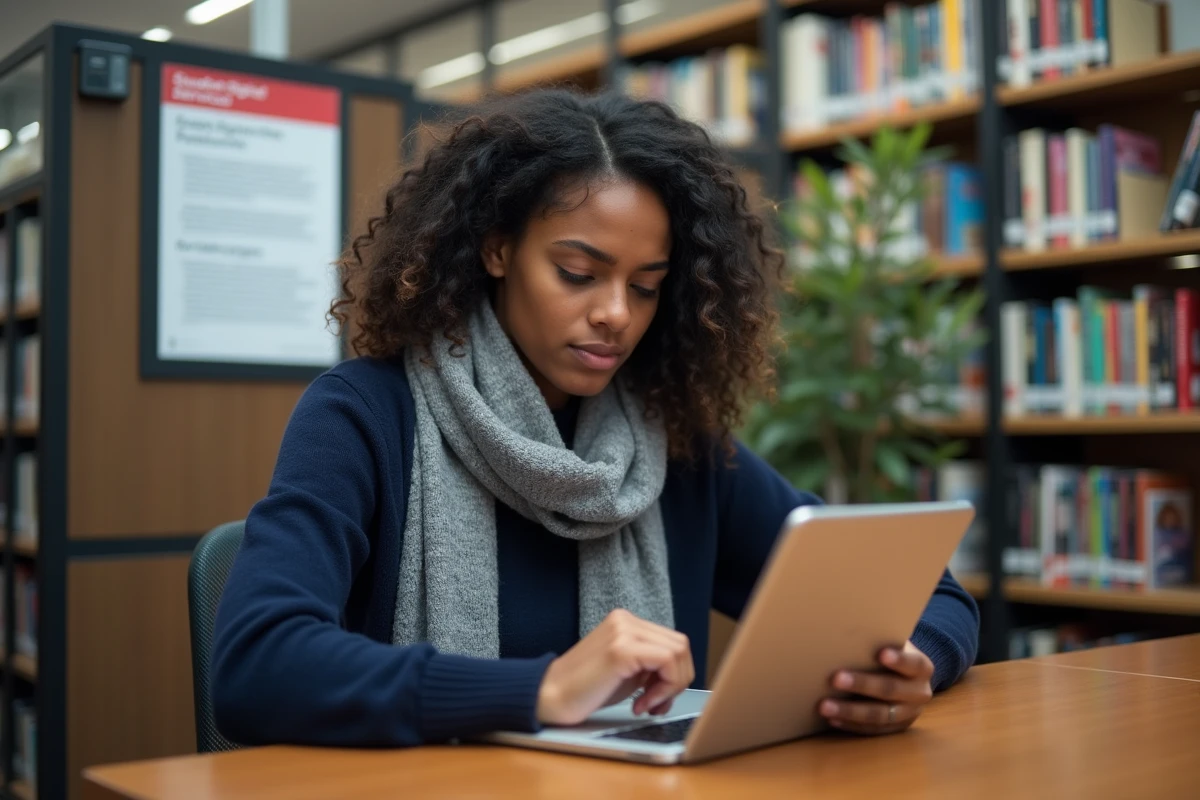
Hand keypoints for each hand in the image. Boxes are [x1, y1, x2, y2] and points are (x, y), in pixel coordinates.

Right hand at [536, 609, 693, 725]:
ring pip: (678, 652)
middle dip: (677, 681)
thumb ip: (653, 665)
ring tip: (646, 704)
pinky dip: (664, 688)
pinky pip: (666, 662)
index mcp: (626, 621)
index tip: (658, 699)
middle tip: (655, 704)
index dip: (675, 674)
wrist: (548, 697)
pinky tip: (641, 703)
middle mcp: (625, 619)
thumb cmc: (585, 689)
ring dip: (671, 686)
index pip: (674, 642)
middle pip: (680, 645)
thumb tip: (682, 675)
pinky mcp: (620, 648)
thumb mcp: (627, 671)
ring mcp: (622, 630)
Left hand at [818, 640, 933, 735]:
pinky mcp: (896, 729)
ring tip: (825, 706)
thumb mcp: (893, 644)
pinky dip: (851, 725)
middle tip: (835, 679)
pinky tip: (833, 719)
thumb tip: (846, 637)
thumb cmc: (891, 653)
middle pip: (890, 690)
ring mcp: (909, 714)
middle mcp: (920, 693)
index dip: (899, 660)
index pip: (913, 664)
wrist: (908, 677)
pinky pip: (873, 730)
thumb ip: (880, 643)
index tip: (881, 653)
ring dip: (850, 711)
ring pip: (880, 715)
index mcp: (923, 668)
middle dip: (862, 684)